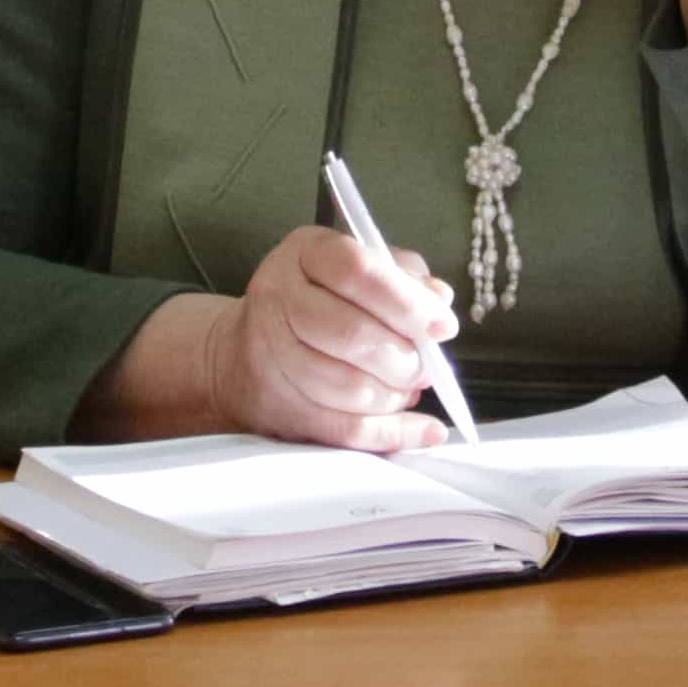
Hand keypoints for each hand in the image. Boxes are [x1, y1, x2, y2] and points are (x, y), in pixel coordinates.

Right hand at [199, 226, 461, 453]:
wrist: (243, 350)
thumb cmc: (318, 300)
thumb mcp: (358, 269)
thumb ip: (402, 277)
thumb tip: (439, 299)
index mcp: (306, 253)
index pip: (358, 271)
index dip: (408, 303)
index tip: (444, 327)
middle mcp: (278, 298)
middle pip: (353, 334)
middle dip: (406, 358)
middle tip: (428, 367)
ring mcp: (270, 355)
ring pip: (348, 386)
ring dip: (395, 394)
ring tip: (409, 388)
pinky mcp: (277, 406)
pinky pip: (343, 429)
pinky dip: (392, 434)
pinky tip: (425, 431)